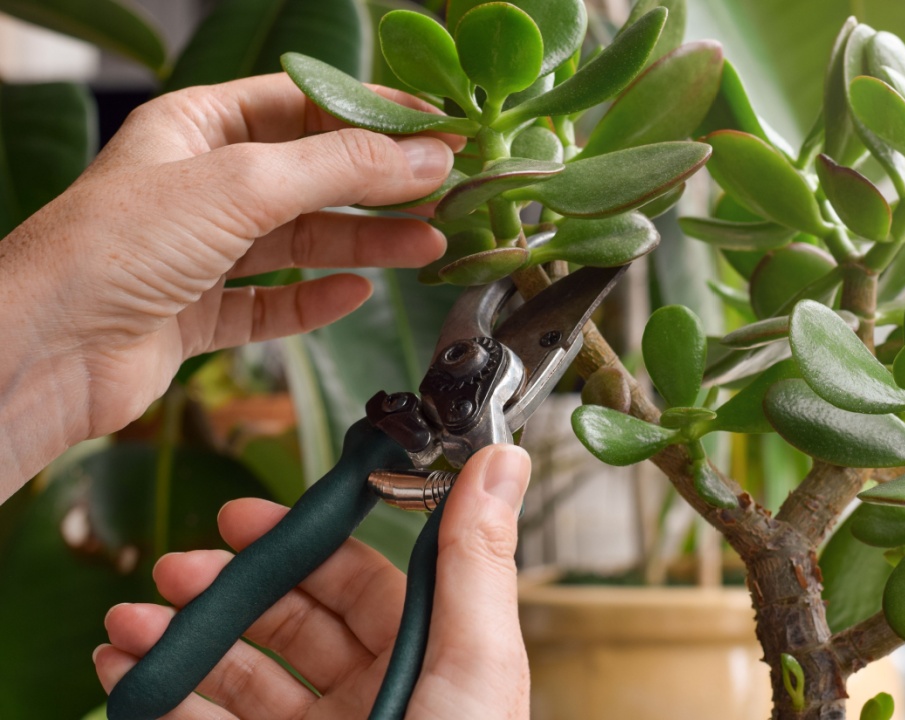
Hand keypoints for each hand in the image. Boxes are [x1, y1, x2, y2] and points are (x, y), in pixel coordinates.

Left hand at [0, 73, 459, 491]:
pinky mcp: (197, 314)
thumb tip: (424, 157)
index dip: (374, 114)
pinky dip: (315, 302)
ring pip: (299, 242)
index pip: (303, 105)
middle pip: (309, 176)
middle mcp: (198, 186)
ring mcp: (198, 252)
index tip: (438, 129)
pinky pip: (272, 304)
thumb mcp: (241, 185)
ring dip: (364, 243)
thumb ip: (340, 169)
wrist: (45, 351)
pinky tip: (356, 295)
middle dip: (378, 184)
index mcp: (196, 128)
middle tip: (445, 190)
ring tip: (429, 244)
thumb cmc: (114, 247)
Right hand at [93, 443, 531, 719]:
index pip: (362, 581)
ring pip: (243, 679)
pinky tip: (128, 675)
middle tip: (175, 569)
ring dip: (183, 642)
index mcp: (430, 656)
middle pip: (292, 624)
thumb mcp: (475, 663)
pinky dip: (164, 701)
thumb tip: (500, 459)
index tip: (246, 516)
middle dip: (230, 589)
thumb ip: (475, 560)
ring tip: (130, 623)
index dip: (305, 543)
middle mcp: (376, 694)